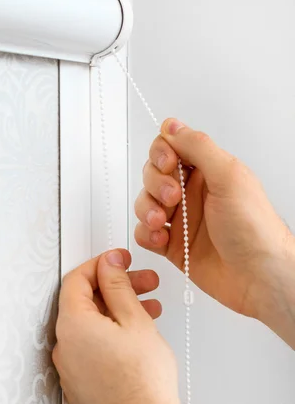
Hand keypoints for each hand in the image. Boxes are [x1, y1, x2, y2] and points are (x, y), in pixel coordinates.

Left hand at [53, 249, 196, 403]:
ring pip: (91, 327)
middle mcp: (64, 346)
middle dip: (116, 289)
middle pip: (85, 304)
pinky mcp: (80, 386)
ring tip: (151, 310)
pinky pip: (92, 350)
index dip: (101, 265)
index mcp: (72, 325)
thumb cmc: (143, 383)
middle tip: (145, 284)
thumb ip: (118, 286)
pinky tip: (138, 337)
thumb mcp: (135, 321)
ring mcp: (70, 369)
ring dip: (118, 313)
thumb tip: (109, 264)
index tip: (121, 261)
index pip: (77, 280)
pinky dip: (111, 336)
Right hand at [135, 118, 294, 347]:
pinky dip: (147, 235)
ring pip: (145, 203)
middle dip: (156, 185)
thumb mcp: (229, 176)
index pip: (170, 148)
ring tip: (163, 222)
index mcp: (208, 171)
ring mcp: (182, 220)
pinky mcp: (172, 246)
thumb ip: (198, 147)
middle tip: (174, 199)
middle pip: (152, 175)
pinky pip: (145, 234)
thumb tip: (172, 126)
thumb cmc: (253, 228)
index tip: (169, 166)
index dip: (162, 154)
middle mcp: (192, 193)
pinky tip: (162, 239)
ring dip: (147, 210)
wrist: (258, 277)